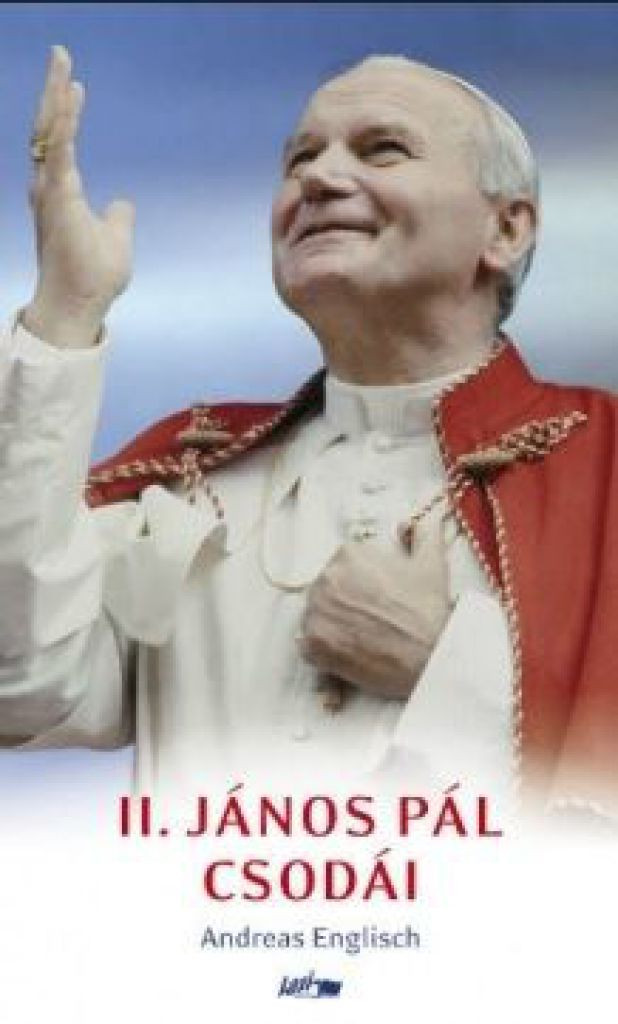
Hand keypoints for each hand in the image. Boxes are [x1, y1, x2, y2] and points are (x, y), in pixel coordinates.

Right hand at [23, 46, 134, 347]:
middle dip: (53, 91)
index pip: (60, 142)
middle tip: (61, 55)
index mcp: (61, 194)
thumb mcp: (115, 238)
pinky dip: (67, 123)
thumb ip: (118, 217)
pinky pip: (61, 151)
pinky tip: (72, 96)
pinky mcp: (59, 199)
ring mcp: (51, 192)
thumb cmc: (93, 277)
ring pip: (50, 132)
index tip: (73, 85)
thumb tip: (124, 203)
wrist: (80, 305)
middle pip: (49, 128)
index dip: (64, 112)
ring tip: (63, 64)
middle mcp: (49, 188)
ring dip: (57, 97)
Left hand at [299, 528, 450, 699]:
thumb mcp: (432, 562)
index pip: (343, 565)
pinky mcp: (312, 643)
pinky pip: (308, 644)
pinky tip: (348, 652)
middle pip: (327, 589)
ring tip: (362, 636)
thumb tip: (412, 519)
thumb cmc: (428, 612)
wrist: (429, 659)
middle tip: (371, 620)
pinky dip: (323, 650)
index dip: (361, 583)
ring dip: (333, 624)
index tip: (377, 598)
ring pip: (317, 615)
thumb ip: (423, 531)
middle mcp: (326, 578)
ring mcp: (316, 612)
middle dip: (345, 602)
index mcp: (349, 554)